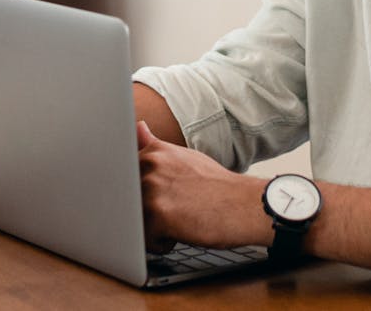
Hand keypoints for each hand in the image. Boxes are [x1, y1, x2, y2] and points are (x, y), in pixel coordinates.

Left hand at [136, 121, 270, 251]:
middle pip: (128, 201)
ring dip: (154, 227)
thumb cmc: (216, 185)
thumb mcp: (185, 157)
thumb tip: (137, 127)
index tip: (162, 196)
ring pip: (135, 221)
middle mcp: (149, 165)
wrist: (244, 205)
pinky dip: (162, 243)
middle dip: (147, 211)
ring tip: (181, 219)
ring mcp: (151, 189)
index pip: (126, 178)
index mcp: (153, 152)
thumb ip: (155, 146)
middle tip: (178, 207)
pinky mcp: (157, 215)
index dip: (141, 193)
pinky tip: (183, 232)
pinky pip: (145, 240)